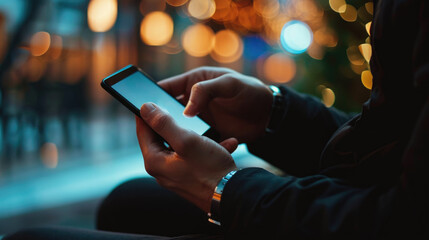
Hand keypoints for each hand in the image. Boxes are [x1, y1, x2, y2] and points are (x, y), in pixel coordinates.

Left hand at [136, 102, 237, 212]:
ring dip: (198, 135)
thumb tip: (145, 108)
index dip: (148, 112)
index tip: (156, 97)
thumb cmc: (210, 169)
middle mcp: (162, 170)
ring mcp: (177, 175)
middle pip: (162, 137)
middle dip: (177, 123)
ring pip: (182, 145)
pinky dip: (209, 148)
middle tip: (187, 110)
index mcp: (155, 161)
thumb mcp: (186, 140)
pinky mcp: (192, 177)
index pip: (143, 130)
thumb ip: (164, 123)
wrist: (234, 196)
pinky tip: (226, 144)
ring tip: (212, 130)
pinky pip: (196, 157)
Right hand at [158, 67, 272, 142]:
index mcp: (195, 83)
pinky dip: (193, 146)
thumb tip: (186, 109)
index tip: (140, 108)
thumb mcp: (229, 85)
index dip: (151, 97)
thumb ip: (206, 91)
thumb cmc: (251, 92)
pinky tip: (195, 150)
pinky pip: (194, 141)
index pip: (166, 88)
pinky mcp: (207, 134)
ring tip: (172, 145)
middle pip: (168, 111)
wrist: (270, 116)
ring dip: (176, 135)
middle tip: (154, 133)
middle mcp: (194, 101)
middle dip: (161, 121)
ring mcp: (200, 119)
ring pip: (179, 128)